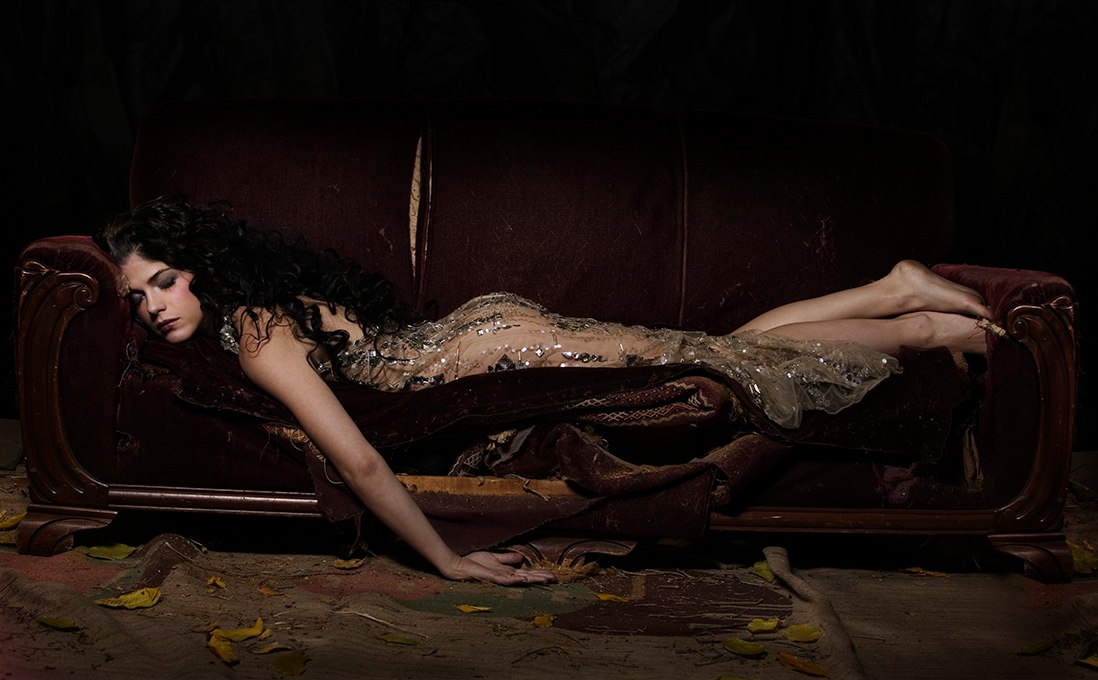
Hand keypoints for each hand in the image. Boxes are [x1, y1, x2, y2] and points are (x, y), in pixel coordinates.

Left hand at [440, 550, 556, 585]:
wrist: (459, 566)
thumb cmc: (474, 563)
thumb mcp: (494, 557)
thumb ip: (506, 558)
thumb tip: (520, 558)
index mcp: (507, 573)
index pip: (527, 574)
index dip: (539, 574)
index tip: (552, 575)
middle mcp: (506, 577)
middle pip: (527, 578)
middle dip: (541, 578)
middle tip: (555, 579)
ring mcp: (500, 579)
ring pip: (520, 580)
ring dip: (533, 580)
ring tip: (545, 579)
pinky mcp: (492, 578)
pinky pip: (505, 580)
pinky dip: (515, 580)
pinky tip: (524, 579)